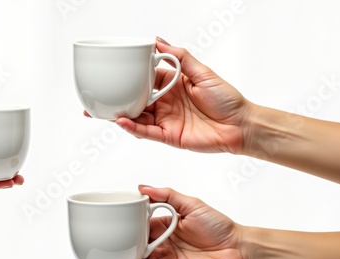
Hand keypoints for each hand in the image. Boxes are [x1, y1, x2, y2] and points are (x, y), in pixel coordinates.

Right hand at [77, 186, 244, 258]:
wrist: (237, 247)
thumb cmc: (217, 225)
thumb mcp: (188, 202)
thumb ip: (164, 194)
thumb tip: (139, 187)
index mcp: (157, 229)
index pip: (129, 229)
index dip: (112, 230)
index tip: (94, 227)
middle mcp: (155, 248)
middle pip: (122, 252)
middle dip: (101, 256)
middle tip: (82, 256)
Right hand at [115, 38, 252, 153]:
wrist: (241, 124)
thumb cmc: (226, 99)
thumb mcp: (202, 72)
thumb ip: (179, 57)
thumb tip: (158, 42)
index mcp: (172, 86)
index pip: (145, 80)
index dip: (130, 77)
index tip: (115, 71)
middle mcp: (166, 103)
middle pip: (136, 100)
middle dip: (118, 99)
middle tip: (98, 95)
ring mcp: (166, 120)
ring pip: (137, 117)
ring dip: (120, 115)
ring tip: (103, 110)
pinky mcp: (168, 136)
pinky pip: (146, 132)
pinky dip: (133, 128)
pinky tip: (121, 121)